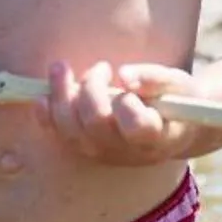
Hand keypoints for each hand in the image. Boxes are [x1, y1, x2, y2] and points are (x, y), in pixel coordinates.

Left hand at [40, 60, 196, 165]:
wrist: (176, 127)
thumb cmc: (180, 100)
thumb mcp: (178, 83)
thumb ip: (155, 77)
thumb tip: (125, 75)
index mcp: (158, 136)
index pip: (136, 127)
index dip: (126, 104)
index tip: (128, 86)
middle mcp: (129, 151)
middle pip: (96, 123)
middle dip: (90, 87)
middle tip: (102, 67)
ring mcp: (106, 154)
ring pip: (72, 131)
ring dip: (60, 95)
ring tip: (61, 67)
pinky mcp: (89, 150)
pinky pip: (60, 136)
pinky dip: (47, 116)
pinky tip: (41, 96)